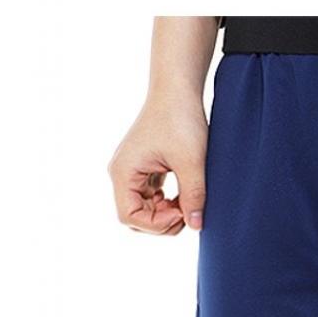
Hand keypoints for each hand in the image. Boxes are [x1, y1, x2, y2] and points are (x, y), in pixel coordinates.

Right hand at [108, 98, 207, 234]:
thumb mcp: (191, 161)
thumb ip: (193, 196)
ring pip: (144, 210)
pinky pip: (151, 198)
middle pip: (135, 217)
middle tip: (187, 211)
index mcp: (123, 171)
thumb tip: (195, 226)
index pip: (129, 216)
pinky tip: (184, 195)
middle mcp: (122, 173)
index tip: (181, 213)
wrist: (179, 90)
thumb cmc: (181, 120)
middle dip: (161, 221)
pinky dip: (168, 203)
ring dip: (166, 213)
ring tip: (187, 201)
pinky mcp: (145, 169)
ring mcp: (133, 171)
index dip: (156, 223)